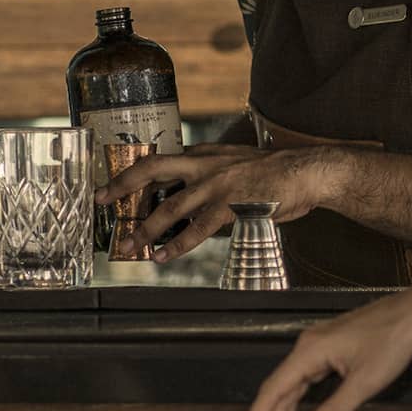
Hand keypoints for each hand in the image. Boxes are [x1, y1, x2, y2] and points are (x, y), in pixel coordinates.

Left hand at [96, 143, 333, 262]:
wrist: (309, 171)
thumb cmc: (278, 173)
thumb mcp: (239, 166)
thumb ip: (214, 178)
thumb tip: (192, 200)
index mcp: (208, 155)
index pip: (161, 160)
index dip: (132, 173)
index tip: (109, 186)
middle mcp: (208, 164)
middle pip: (154, 169)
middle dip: (123, 185)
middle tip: (102, 201)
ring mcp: (219, 184)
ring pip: (171, 206)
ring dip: (146, 228)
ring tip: (130, 246)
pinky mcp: (233, 204)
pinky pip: (198, 228)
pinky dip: (178, 245)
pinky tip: (164, 255)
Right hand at [231, 282, 411, 410]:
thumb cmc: (394, 339)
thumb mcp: (366, 381)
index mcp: (310, 351)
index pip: (274, 391)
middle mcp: (308, 347)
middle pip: (280, 393)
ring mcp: (319, 347)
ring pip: (292, 389)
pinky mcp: (331, 350)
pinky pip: (306, 381)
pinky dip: (298, 404)